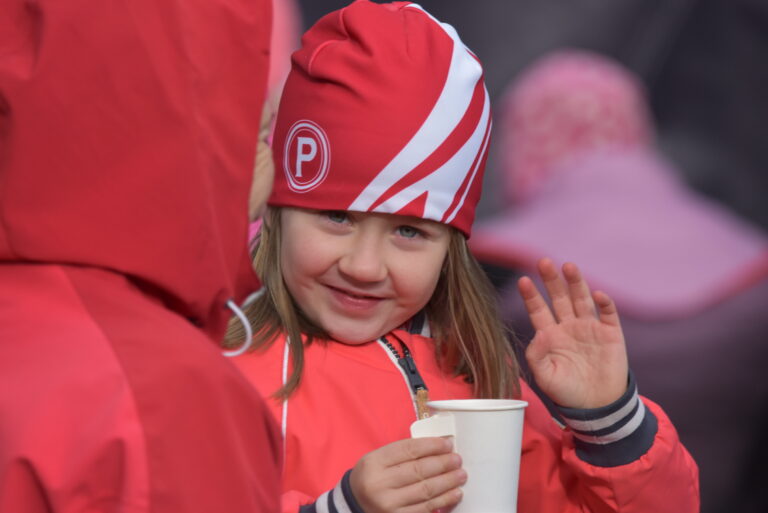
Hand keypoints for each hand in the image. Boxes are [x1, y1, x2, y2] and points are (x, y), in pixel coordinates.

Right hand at [350, 437, 466, 512]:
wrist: (355, 504)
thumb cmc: (372, 477)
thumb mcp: (378, 459)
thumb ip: (403, 453)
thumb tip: (437, 447)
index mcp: (374, 462)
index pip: (408, 450)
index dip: (431, 445)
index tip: (447, 444)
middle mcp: (379, 484)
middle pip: (419, 470)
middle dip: (443, 463)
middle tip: (457, 459)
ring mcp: (388, 504)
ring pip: (425, 490)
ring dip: (447, 482)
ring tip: (461, 474)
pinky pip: (426, 509)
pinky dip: (444, 500)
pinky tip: (454, 493)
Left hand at [518, 258, 628, 408]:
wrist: (597, 407)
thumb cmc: (567, 393)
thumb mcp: (545, 377)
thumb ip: (537, 356)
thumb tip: (537, 335)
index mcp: (551, 335)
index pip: (538, 310)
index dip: (531, 296)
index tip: (523, 280)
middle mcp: (569, 326)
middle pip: (559, 298)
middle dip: (551, 280)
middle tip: (544, 262)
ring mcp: (590, 328)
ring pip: (581, 299)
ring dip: (576, 283)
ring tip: (568, 266)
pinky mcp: (611, 334)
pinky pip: (608, 314)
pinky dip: (604, 303)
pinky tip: (597, 294)